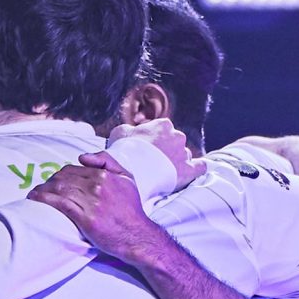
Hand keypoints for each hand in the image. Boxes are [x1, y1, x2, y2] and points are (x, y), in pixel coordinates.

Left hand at [31, 164, 169, 264]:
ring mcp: (92, 202)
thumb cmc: (132, 209)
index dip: (59, 175)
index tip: (52, 182)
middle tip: (40, 190)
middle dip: (48, 183)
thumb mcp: (127, 177)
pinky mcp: (86, 218)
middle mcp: (97, 186)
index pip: (73, 169)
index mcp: (105, 175)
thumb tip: (82, 157)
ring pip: (59, 189)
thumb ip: (107, 161)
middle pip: (63, 178)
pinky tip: (35, 199)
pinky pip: (60, 204)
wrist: (138, 236)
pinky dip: (44, 199)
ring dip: (42, 190)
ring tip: (33, 195)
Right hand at [89, 118, 209, 202]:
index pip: (162, 130)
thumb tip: (97, 148)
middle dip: (167, 151)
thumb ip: (117, 134)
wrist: (137, 173)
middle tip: (155, 163)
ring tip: (166, 173)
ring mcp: (185, 153)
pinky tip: (190, 172)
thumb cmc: (126, 153)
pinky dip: (196, 169)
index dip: (154, 141)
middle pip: (174, 142)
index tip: (147, 151)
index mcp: (162, 125)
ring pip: (184, 155)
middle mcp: (177, 136)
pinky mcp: (191, 170)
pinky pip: (200, 167)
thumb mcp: (117, 136)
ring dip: (177, 162)